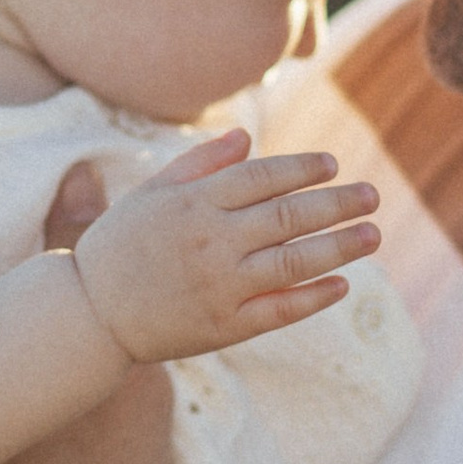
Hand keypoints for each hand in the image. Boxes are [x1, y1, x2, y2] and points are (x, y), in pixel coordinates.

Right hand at [72, 128, 381, 363]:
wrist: (90, 313)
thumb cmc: (121, 245)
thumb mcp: (152, 193)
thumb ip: (200, 164)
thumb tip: (246, 137)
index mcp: (193, 203)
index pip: (262, 178)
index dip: (302, 169)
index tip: (333, 165)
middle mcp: (211, 242)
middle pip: (288, 217)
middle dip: (336, 204)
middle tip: (372, 196)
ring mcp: (219, 286)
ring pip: (293, 263)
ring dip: (339, 248)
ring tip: (372, 235)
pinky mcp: (223, 327)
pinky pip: (279, 311)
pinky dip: (313, 298)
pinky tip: (341, 285)